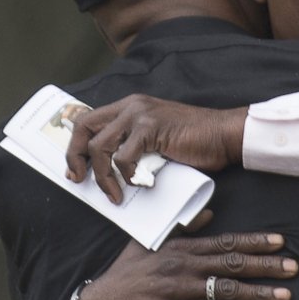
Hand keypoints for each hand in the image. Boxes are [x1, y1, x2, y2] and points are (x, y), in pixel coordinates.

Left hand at [65, 96, 247, 202]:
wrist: (223, 135)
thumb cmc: (194, 142)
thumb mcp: (154, 139)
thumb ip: (132, 144)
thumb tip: (107, 171)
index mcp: (129, 106)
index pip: (89, 120)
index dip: (76, 145)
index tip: (75, 169)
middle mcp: (130, 106)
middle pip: (85, 127)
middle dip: (76, 156)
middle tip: (79, 179)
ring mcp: (140, 114)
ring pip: (101, 146)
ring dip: (103, 176)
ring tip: (115, 194)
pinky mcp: (150, 128)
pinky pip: (123, 156)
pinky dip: (128, 175)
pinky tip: (142, 183)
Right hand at [78, 232, 298, 299]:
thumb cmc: (125, 276)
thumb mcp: (148, 244)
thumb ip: (181, 229)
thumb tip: (208, 212)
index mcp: (180, 249)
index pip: (225, 242)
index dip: (255, 242)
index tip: (280, 242)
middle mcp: (183, 268)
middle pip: (233, 264)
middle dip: (266, 265)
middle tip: (294, 268)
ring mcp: (179, 293)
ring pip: (227, 291)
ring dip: (259, 294)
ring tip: (285, 297)